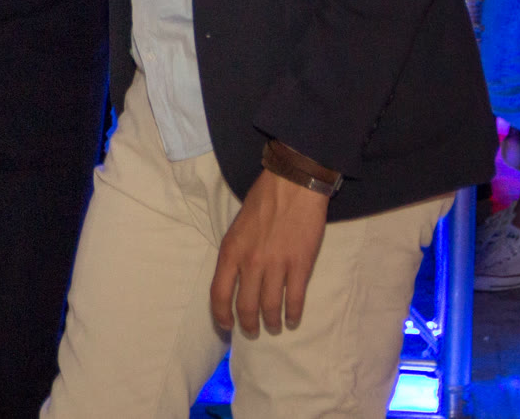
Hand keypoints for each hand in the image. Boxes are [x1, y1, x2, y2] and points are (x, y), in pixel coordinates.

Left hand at [211, 170, 330, 334]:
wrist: (292, 187)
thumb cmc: (262, 203)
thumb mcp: (236, 228)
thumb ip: (235, 255)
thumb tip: (235, 282)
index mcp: (230, 251)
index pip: (219, 293)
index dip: (221, 315)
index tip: (226, 326)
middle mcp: (250, 262)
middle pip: (245, 306)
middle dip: (248, 324)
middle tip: (252, 332)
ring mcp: (276, 265)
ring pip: (270, 307)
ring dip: (271, 322)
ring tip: (274, 327)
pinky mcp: (300, 265)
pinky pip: (295, 298)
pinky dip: (294, 314)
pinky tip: (293, 319)